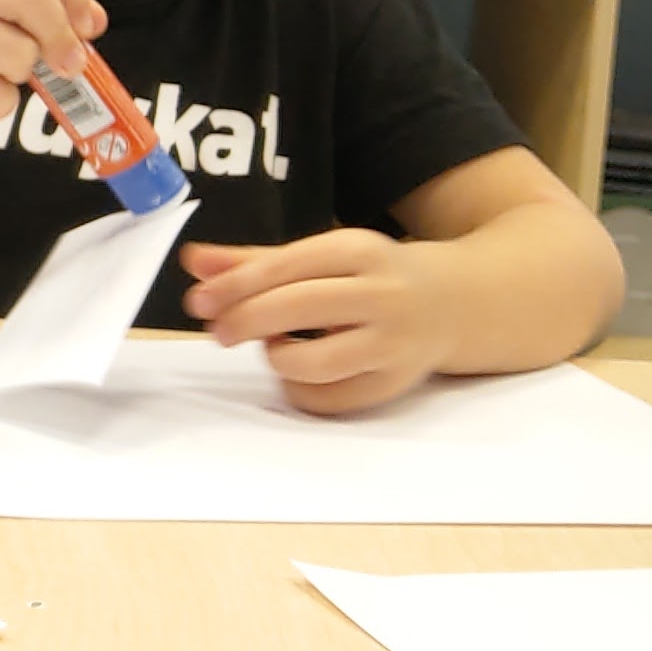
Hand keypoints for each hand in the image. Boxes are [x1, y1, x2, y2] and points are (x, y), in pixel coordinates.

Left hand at [182, 230, 452, 411]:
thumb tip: (193, 261)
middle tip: (219, 332)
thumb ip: (255, 260)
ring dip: (278, 357)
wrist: (458, 302)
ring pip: (314, 363)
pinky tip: (300, 369)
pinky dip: (299, 390)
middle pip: (298, 309)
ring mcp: (393, 343)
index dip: (235, 287)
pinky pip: (329, 400)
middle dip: (246, 321)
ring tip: (276, 344)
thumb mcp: (322, 256)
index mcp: (359, 250)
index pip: (285, 267)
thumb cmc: (372, 276)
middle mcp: (382, 294)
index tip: (199, 302)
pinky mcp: (394, 383)